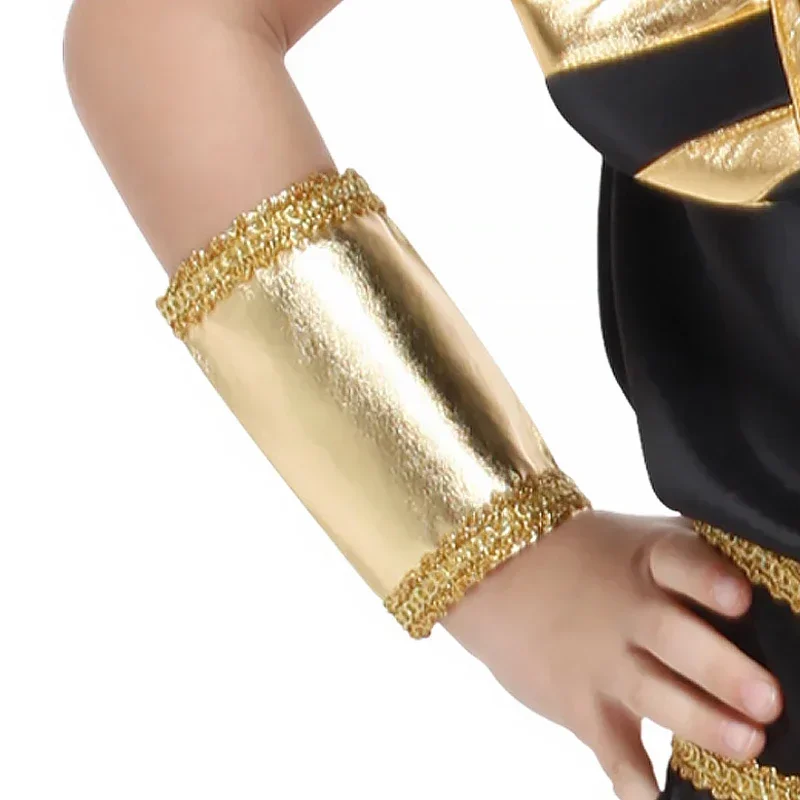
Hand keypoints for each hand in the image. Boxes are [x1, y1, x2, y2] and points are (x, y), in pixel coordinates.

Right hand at [442, 510, 782, 799]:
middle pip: (672, 636)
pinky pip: (610, 746)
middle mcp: (626, 609)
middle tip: (765, 698)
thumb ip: (694, 559)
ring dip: (697, 719)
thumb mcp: (637, 542)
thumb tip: (774, 584)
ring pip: (652, 692)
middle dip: (718, 667)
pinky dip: (632, 777)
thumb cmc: (586, 558)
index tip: (739, 597)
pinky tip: (654, 796)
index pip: (680, 562)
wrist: (498, 574)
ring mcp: (601, 659)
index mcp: (646, 560)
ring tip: (744, 743)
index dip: (707, 578)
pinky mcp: (582, 703)